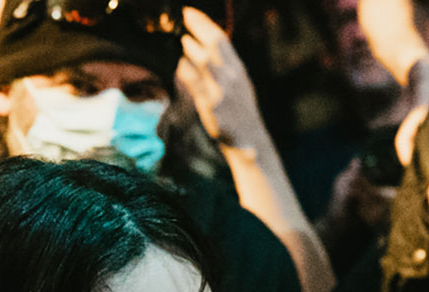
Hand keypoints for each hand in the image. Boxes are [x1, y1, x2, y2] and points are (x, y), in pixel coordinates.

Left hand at [178, 9, 267, 152]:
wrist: (248, 140)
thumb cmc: (240, 111)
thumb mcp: (239, 83)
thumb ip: (225, 65)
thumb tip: (207, 45)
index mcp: (238, 70)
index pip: (221, 40)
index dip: (204, 23)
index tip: (191, 13)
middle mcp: (232, 78)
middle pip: (213, 46)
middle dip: (198, 28)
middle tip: (184, 17)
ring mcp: (221, 91)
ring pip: (204, 62)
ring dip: (192, 48)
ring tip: (184, 41)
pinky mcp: (210, 106)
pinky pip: (194, 84)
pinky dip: (185, 71)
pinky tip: (180, 65)